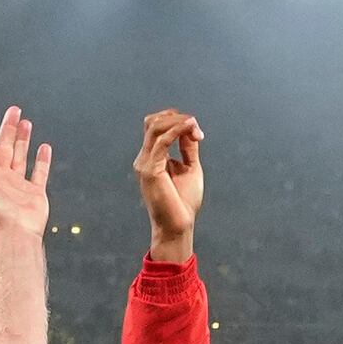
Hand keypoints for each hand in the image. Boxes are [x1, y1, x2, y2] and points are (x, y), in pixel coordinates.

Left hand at [0, 108, 50, 241]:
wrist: (14, 233)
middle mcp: (0, 178)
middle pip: (3, 147)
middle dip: (7, 128)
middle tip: (14, 110)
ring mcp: (17, 185)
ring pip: (20, 156)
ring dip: (22, 139)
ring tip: (27, 123)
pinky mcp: (34, 193)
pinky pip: (39, 172)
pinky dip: (42, 160)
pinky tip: (44, 148)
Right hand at [133, 109, 204, 256]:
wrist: (178, 226)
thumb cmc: (183, 202)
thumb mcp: (190, 167)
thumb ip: (188, 147)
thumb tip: (190, 128)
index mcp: (152, 158)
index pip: (157, 126)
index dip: (177, 121)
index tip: (197, 133)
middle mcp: (144, 158)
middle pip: (153, 122)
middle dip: (177, 117)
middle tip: (196, 128)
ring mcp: (145, 163)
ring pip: (156, 126)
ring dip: (179, 122)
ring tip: (195, 127)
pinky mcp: (150, 169)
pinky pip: (162, 140)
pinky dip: (178, 130)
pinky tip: (192, 130)